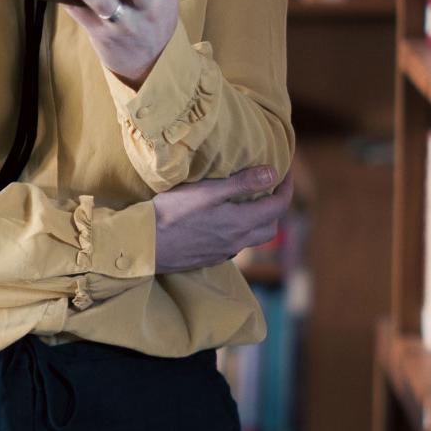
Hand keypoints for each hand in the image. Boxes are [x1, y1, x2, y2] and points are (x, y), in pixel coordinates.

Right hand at [152, 165, 294, 273]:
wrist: (143, 244)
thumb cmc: (171, 213)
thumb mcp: (206, 191)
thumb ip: (241, 183)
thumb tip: (273, 173)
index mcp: (240, 223)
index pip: (277, 207)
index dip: (286, 188)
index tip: (285, 171)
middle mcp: (236, 242)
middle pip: (270, 227)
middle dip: (275, 208)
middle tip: (269, 189)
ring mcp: (222, 253)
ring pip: (253, 238)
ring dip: (258, 221)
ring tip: (248, 204)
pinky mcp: (208, 258)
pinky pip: (234, 246)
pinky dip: (239, 232)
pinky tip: (223, 222)